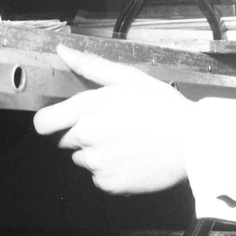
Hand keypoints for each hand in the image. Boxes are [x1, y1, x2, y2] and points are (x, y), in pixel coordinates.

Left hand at [34, 45, 192, 194]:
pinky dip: (109, 170)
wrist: (192, 143)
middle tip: (111, 125)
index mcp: (89, 107)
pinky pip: (98, 177)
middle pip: (64, 140)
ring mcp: (97, 164)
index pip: (44, 122)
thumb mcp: (129, 78)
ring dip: (95, 151)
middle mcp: (87, 137)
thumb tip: (62, 51)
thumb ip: (91, 66)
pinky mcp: (108, 184)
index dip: (50, 120)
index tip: (61, 119)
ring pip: (82, 158)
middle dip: (80, 132)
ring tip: (125, 141)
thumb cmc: (163, 107)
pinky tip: (130, 157)